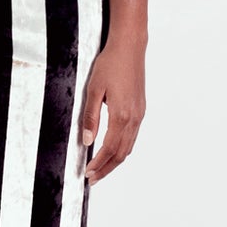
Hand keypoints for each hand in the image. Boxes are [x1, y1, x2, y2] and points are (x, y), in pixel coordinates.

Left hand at [79, 36, 144, 183]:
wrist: (130, 47)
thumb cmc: (110, 64)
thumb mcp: (94, 89)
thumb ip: (90, 117)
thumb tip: (87, 140)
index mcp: (121, 115)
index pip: (109, 148)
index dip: (98, 164)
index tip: (87, 173)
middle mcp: (134, 118)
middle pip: (121, 153)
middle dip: (106, 168)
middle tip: (92, 179)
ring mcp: (139, 114)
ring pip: (128, 147)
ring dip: (115, 161)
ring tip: (101, 169)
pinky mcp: (140, 109)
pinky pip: (132, 136)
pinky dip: (122, 149)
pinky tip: (113, 150)